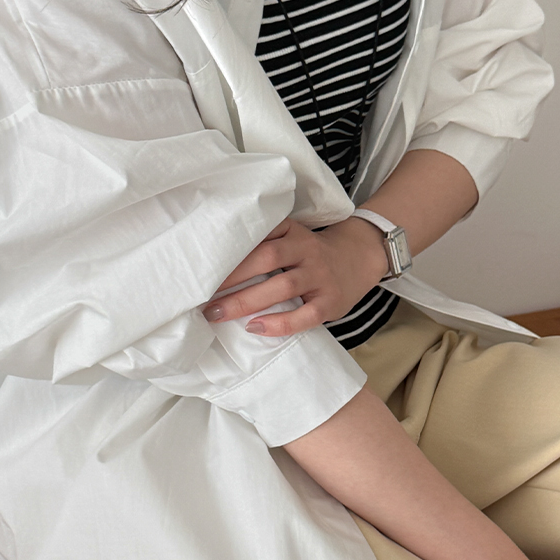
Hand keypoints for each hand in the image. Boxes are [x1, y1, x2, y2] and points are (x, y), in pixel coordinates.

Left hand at [204, 212, 385, 334]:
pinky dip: (280, 323)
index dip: (229, 250)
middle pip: (266, 259)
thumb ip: (263, 244)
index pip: (258, 234)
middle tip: (202, 295)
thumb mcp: (291, 237)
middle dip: (231, 278)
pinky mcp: (330, 302)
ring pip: (283, 287)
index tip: (201, 264)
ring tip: (218, 314)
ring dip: (247, 301)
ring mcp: (319, 276)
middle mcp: (306, 250)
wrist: (358, 258)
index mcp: (292, 231)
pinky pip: (305, 315)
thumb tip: (214, 264)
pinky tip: (256, 328)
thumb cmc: (310, 253)